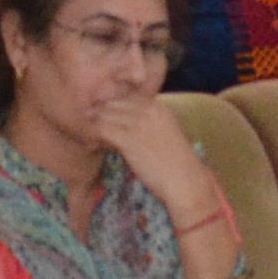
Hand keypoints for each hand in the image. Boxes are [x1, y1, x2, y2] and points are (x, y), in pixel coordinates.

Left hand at [99, 97, 233, 257]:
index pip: (126, 97)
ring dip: (95, 126)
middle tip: (94, 130)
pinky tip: (93, 146)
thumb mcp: (163, 134)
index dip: (113, 108)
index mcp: (158, 107)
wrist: (184, 181)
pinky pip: (102, 130)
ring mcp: (139, 124)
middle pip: (113, 103)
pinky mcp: (129, 140)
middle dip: (100, 115)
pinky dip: (94, 137)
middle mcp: (148, 110)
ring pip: (105, 115)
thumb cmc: (175, 163)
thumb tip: (122, 125)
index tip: (105, 120)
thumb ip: (146, 124)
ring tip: (93, 140)